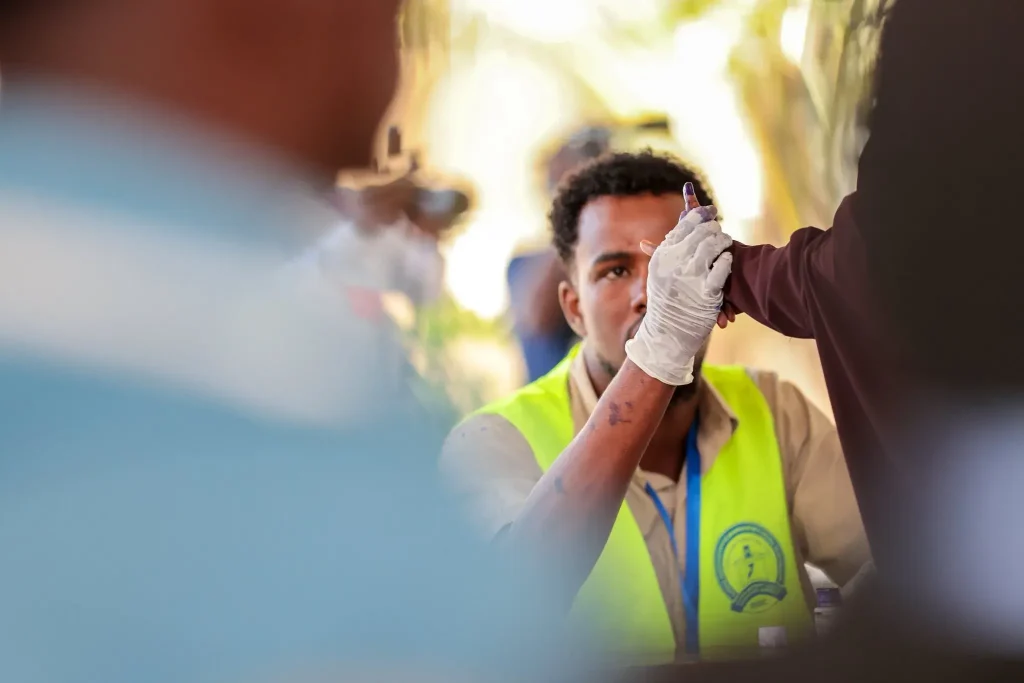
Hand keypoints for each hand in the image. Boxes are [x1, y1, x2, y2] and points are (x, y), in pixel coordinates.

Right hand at [625, 185, 732, 385]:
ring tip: (725, 242)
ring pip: (711, 248)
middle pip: (699, 234)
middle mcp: (673, 265)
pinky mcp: (705, 292)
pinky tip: (727, 259)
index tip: (709, 211)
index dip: (698, 215)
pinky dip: (725, 261)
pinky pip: (720, 269)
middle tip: (719, 228)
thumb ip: (664, 251)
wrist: (666, 335)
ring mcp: (690, 278)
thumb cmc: (665, 303)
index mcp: (662, 258)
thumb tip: (668, 229)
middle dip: (712, 228)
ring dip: (721, 242)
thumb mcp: (659, 275)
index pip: (682, 227)